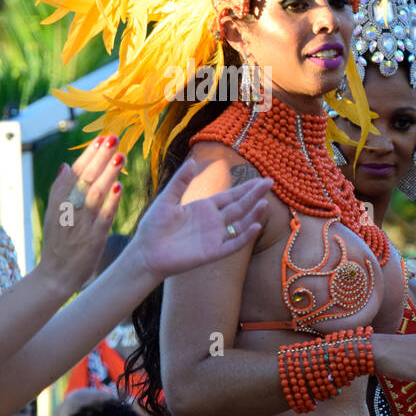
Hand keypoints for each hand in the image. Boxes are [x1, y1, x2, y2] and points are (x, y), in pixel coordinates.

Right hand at [36, 135, 127, 291]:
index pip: (76, 173)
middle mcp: (69, 210)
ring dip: (108, 174)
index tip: (101, 138)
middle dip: (100, 157)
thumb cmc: (57, 243)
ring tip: (120, 155)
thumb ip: (59, 190)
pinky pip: (103, 218)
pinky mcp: (93, 239)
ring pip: (95, 194)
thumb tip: (66, 165)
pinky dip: (111, 202)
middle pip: (86, 179)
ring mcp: (81, 225)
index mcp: (59, 202)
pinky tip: (120, 187)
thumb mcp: (52, 215)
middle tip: (114, 137)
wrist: (55, 276)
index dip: (89, 155)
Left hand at [127, 158, 271, 285]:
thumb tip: (192, 162)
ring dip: (253, 214)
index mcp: (203, 208)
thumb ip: (179, 182)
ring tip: (265, 202)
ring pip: (240, 224)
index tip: (261, 179)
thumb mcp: (166, 200)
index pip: (230, 196)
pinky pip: (233, 244)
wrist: (146, 253)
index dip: (246, 188)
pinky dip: (245, 236)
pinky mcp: (211, 253)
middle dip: (254, 195)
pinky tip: (255, 225)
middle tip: (270, 183)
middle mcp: (213, 222)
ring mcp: (214, 237)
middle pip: (239, 207)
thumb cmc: (153, 227)